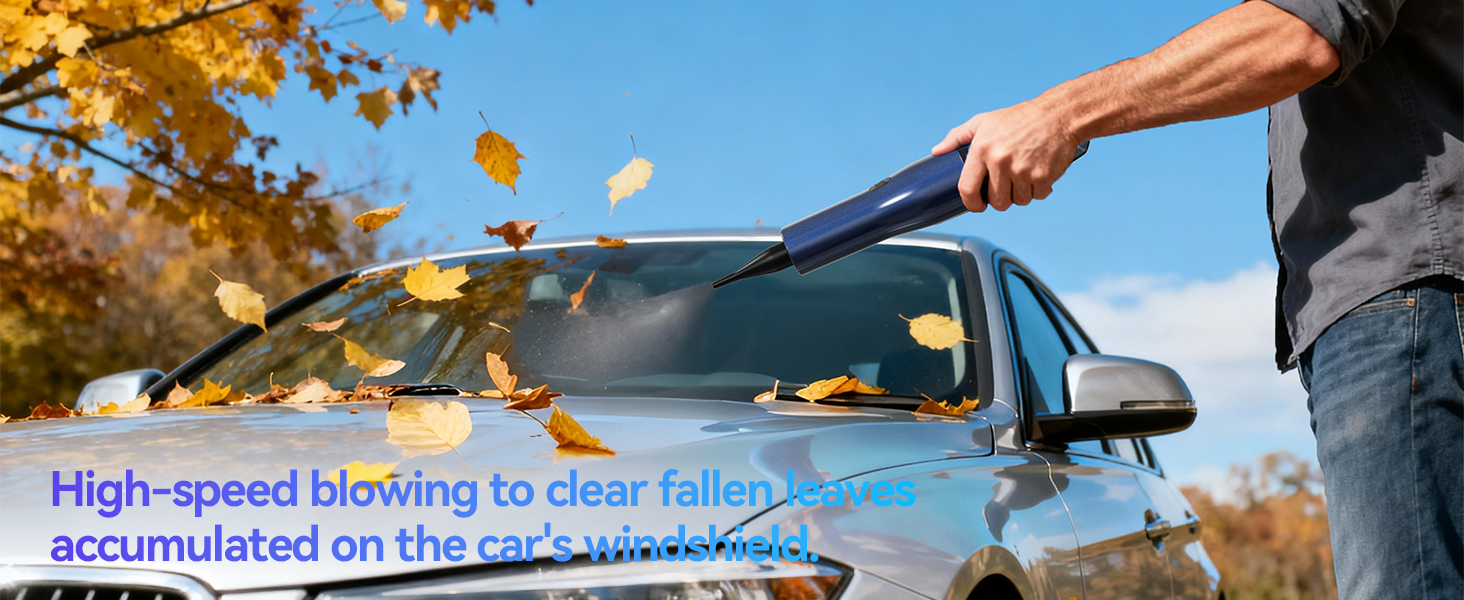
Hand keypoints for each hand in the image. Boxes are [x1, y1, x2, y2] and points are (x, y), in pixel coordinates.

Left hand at [931, 97, 1079, 211]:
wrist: (1058, 115)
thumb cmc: (1019, 118)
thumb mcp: (984, 121)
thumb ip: (957, 137)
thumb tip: (937, 151)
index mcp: (982, 149)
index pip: (967, 189)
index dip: (971, 203)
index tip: (977, 205)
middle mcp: (1000, 161)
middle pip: (995, 201)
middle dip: (1000, 197)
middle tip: (1006, 184)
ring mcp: (1022, 170)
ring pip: (1017, 201)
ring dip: (1020, 194)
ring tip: (1022, 175)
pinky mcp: (1043, 176)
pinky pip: (1036, 197)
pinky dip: (1038, 190)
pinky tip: (1037, 173)